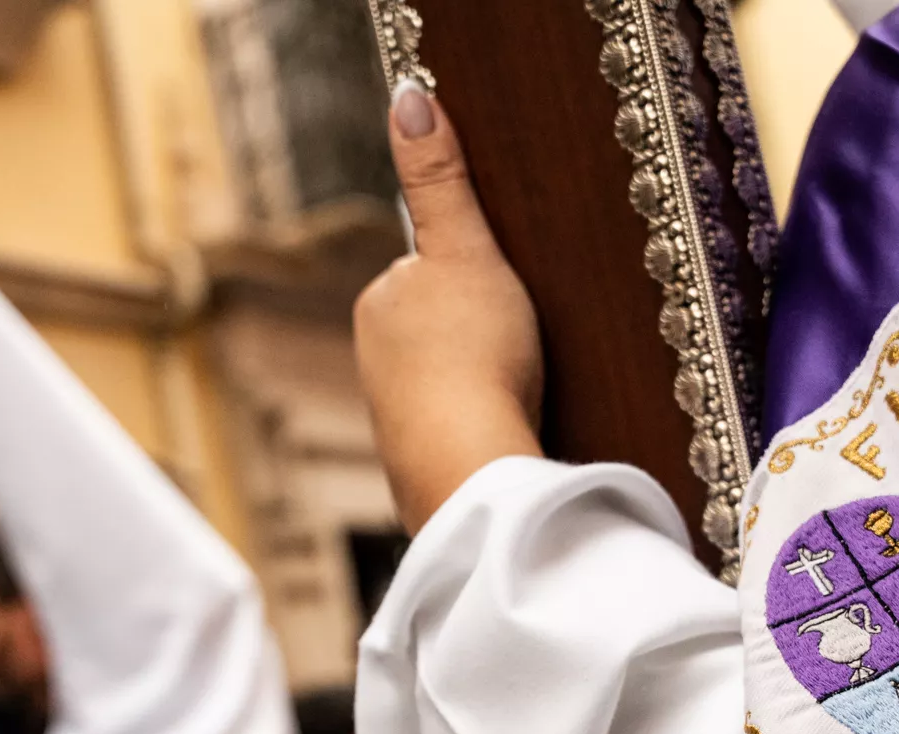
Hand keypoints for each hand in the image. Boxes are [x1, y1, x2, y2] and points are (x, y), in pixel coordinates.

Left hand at [355, 80, 545, 532]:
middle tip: (525, 343)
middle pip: (444, 326)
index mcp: (380, 302)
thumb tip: (410, 98)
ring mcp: (393, 417)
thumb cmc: (473, 359)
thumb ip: (441, 180)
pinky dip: (484, 426)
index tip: (509, 296)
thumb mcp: (468, 250)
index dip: (480, 276)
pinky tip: (511, 431)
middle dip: (482, 331)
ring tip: (524, 390)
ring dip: (485, 382)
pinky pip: (459, 428)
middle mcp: (373, 359)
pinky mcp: (420, 465)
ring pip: (452, 380)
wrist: (472, 469)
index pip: (433, 269)